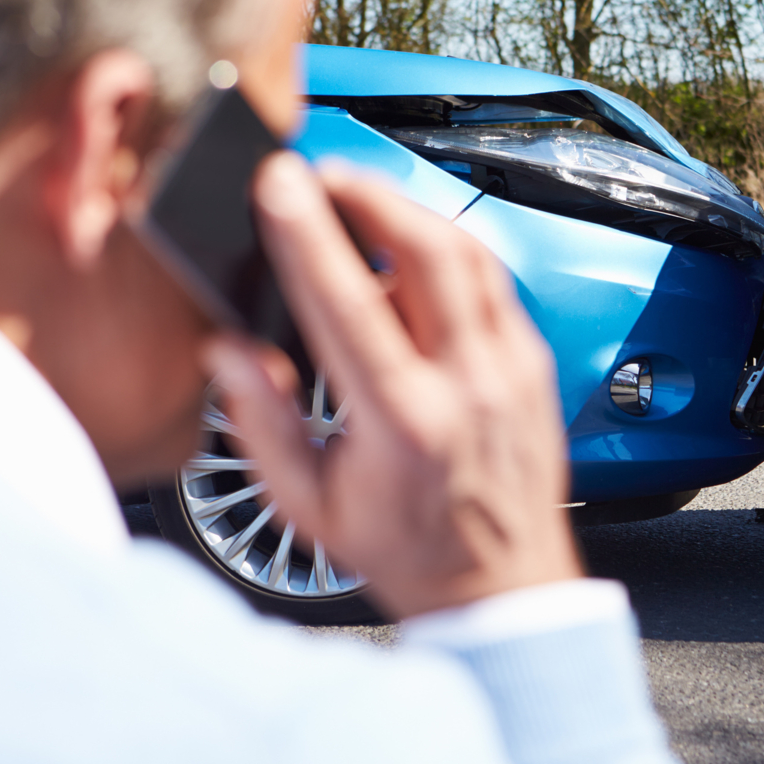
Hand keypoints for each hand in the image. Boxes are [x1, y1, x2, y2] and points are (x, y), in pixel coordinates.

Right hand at [202, 152, 581, 619]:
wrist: (503, 589)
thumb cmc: (408, 551)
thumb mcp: (310, 506)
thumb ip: (262, 423)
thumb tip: (229, 350)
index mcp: (404, 422)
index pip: (349, 301)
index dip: (308, 233)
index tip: (278, 183)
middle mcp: (468, 385)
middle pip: (428, 250)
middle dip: (369, 193)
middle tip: (322, 175)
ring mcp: (512, 370)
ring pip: (470, 254)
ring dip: (411, 212)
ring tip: (361, 201)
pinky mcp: (534, 364)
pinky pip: (493, 282)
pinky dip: (449, 252)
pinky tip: (412, 254)